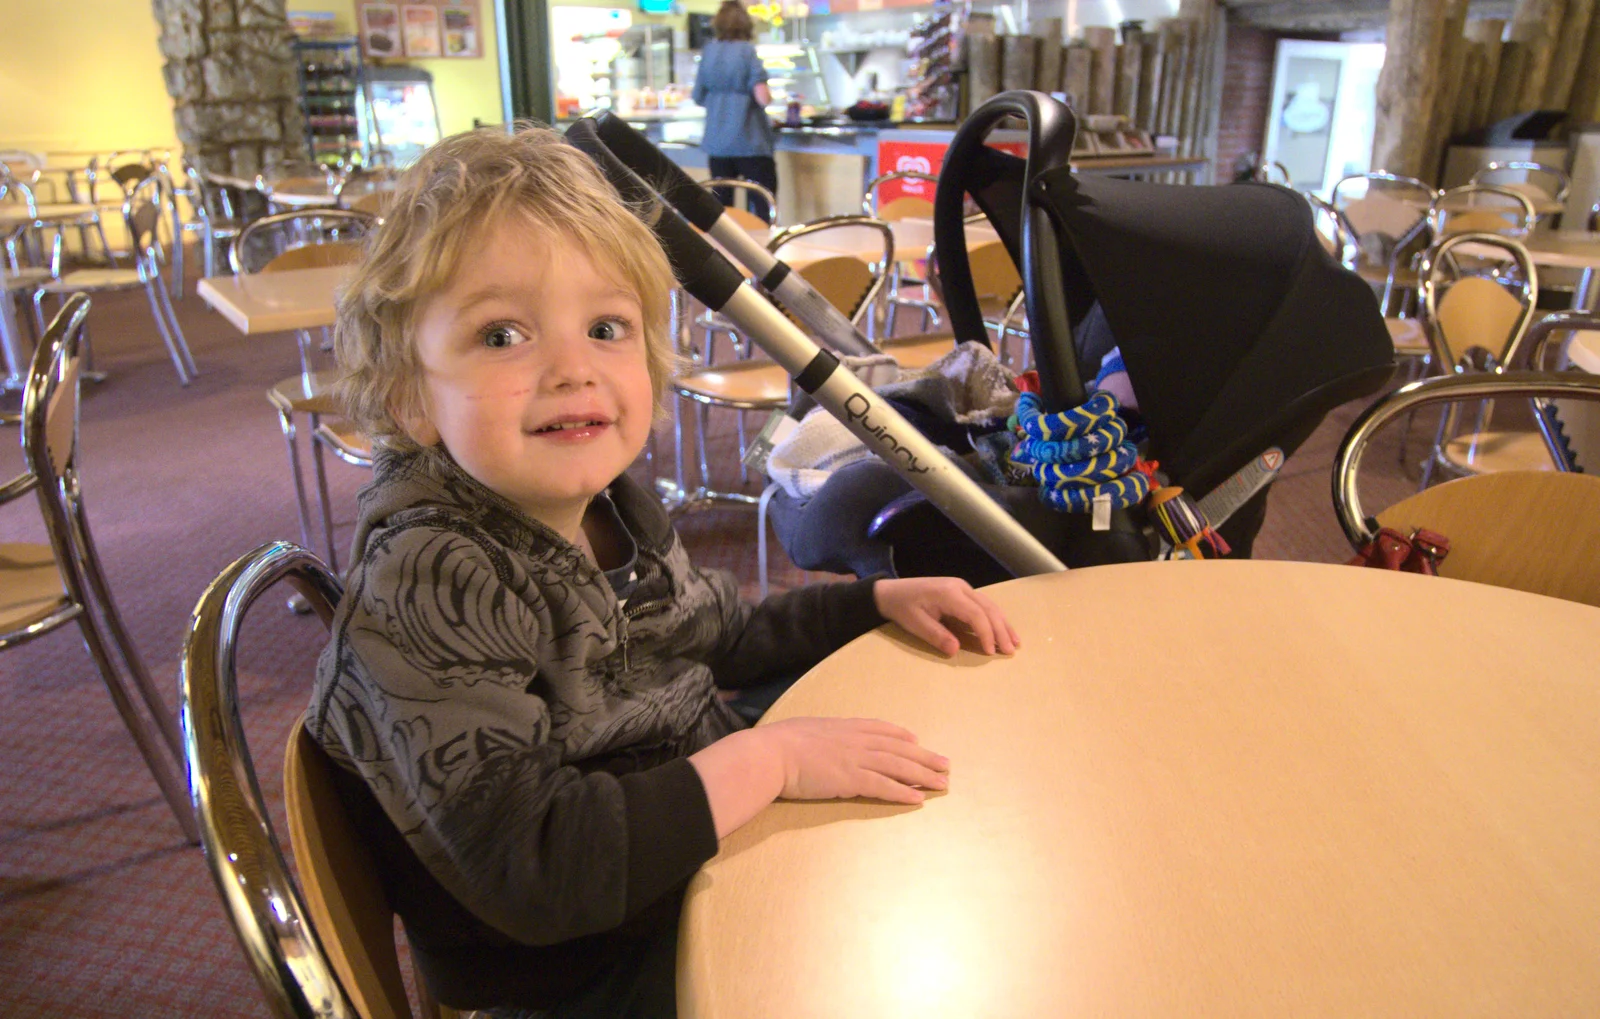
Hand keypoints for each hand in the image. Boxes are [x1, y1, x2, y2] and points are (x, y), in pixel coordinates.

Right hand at [764, 717, 948, 803]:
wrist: (770, 754)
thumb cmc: (777, 744)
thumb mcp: (804, 730)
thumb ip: (819, 735)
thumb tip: (817, 739)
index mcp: (843, 726)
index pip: (881, 729)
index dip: (902, 736)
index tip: (917, 741)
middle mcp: (855, 740)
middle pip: (899, 748)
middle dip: (924, 757)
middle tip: (945, 764)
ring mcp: (855, 759)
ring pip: (898, 766)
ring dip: (923, 775)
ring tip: (942, 783)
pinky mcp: (851, 780)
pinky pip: (884, 786)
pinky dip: (903, 792)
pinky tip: (918, 799)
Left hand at [872, 577, 1019, 656]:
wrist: (892, 592)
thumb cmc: (902, 607)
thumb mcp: (915, 624)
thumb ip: (936, 636)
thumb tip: (955, 650)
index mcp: (948, 593)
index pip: (975, 614)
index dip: (985, 633)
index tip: (990, 652)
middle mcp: (960, 587)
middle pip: (987, 609)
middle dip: (1000, 630)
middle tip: (1009, 651)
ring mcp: (963, 588)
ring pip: (989, 606)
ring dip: (1003, 624)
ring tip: (1015, 642)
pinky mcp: (962, 592)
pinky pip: (984, 605)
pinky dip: (995, 618)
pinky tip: (1003, 630)